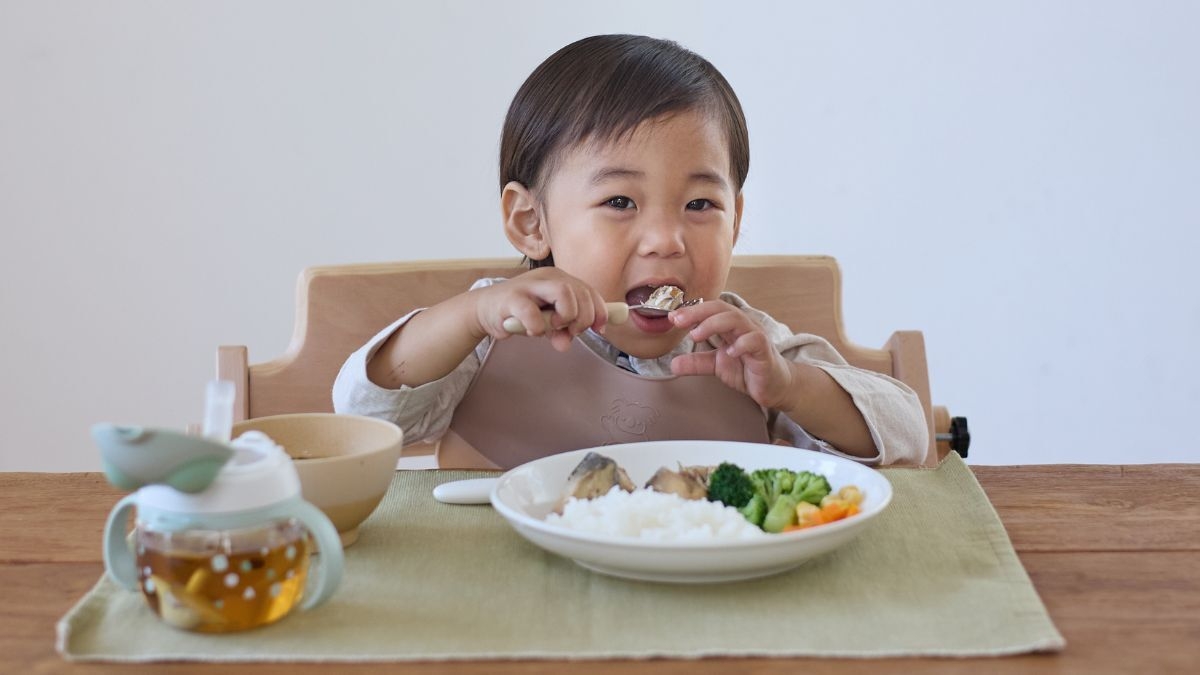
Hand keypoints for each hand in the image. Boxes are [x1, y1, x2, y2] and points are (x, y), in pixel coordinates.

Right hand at [473, 268, 607, 351]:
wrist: (484, 310)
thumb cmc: (519, 313)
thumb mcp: (547, 323)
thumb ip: (561, 331)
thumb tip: (566, 344)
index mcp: (559, 279)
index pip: (589, 291)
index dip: (600, 311)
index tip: (599, 329)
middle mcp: (547, 277)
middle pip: (580, 291)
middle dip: (584, 317)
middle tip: (573, 332)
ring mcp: (529, 285)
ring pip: (563, 292)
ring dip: (566, 316)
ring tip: (554, 328)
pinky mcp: (512, 297)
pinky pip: (532, 313)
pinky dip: (537, 327)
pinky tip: (532, 331)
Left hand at [667, 300, 794, 408]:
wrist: (774, 386)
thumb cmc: (748, 369)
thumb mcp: (717, 365)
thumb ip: (697, 362)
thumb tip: (673, 364)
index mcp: (730, 326)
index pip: (710, 310)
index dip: (691, 311)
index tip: (672, 318)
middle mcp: (743, 327)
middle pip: (721, 309)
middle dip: (698, 312)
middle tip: (678, 321)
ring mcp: (755, 337)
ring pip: (737, 319)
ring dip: (714, 324)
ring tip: (696, 335)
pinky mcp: (765, 352)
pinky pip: (755, 341)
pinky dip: (741, 344)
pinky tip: (729, 352)